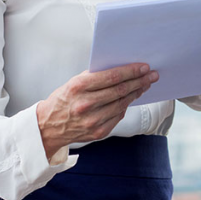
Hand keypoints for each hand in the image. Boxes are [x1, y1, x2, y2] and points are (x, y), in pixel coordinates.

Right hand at [36, 63, 158, 159]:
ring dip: (137, 93)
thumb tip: (122, 70)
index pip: (112, 77)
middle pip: (120, 90)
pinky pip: (118, 116)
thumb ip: (96, 77)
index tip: (144, 67)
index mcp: (79, 87)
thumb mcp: (74, 82)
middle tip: (152, 75)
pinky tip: (132, 98)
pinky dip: (127, 105)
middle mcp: (86, 104)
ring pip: (122, 103)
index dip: (131, 71)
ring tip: (145, 85)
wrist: (49, 127)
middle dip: (139, 81)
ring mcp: (93, 120)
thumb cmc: (64, 100)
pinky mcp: (98, 132)